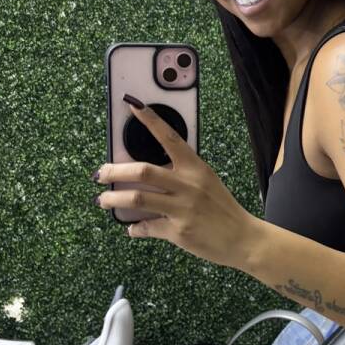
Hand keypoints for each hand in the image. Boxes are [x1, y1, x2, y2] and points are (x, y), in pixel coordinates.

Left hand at [93, 99, 255, 269]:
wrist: (243, 238)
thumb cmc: (223, 209)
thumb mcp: (207, 183)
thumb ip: (181, 175)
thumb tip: (147, 175)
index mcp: (196, 168)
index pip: (170, 138)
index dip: (150, 120)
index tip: (133, 106)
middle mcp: (189, 185)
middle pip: (143, 171)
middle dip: (114, 171)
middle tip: (100, 173)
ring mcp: (183, 209)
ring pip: (137, 198)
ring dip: (113, 199)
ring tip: (103, 200)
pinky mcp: (178, 231)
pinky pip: (146, 227)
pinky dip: (134, 227)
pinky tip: (132, 227)